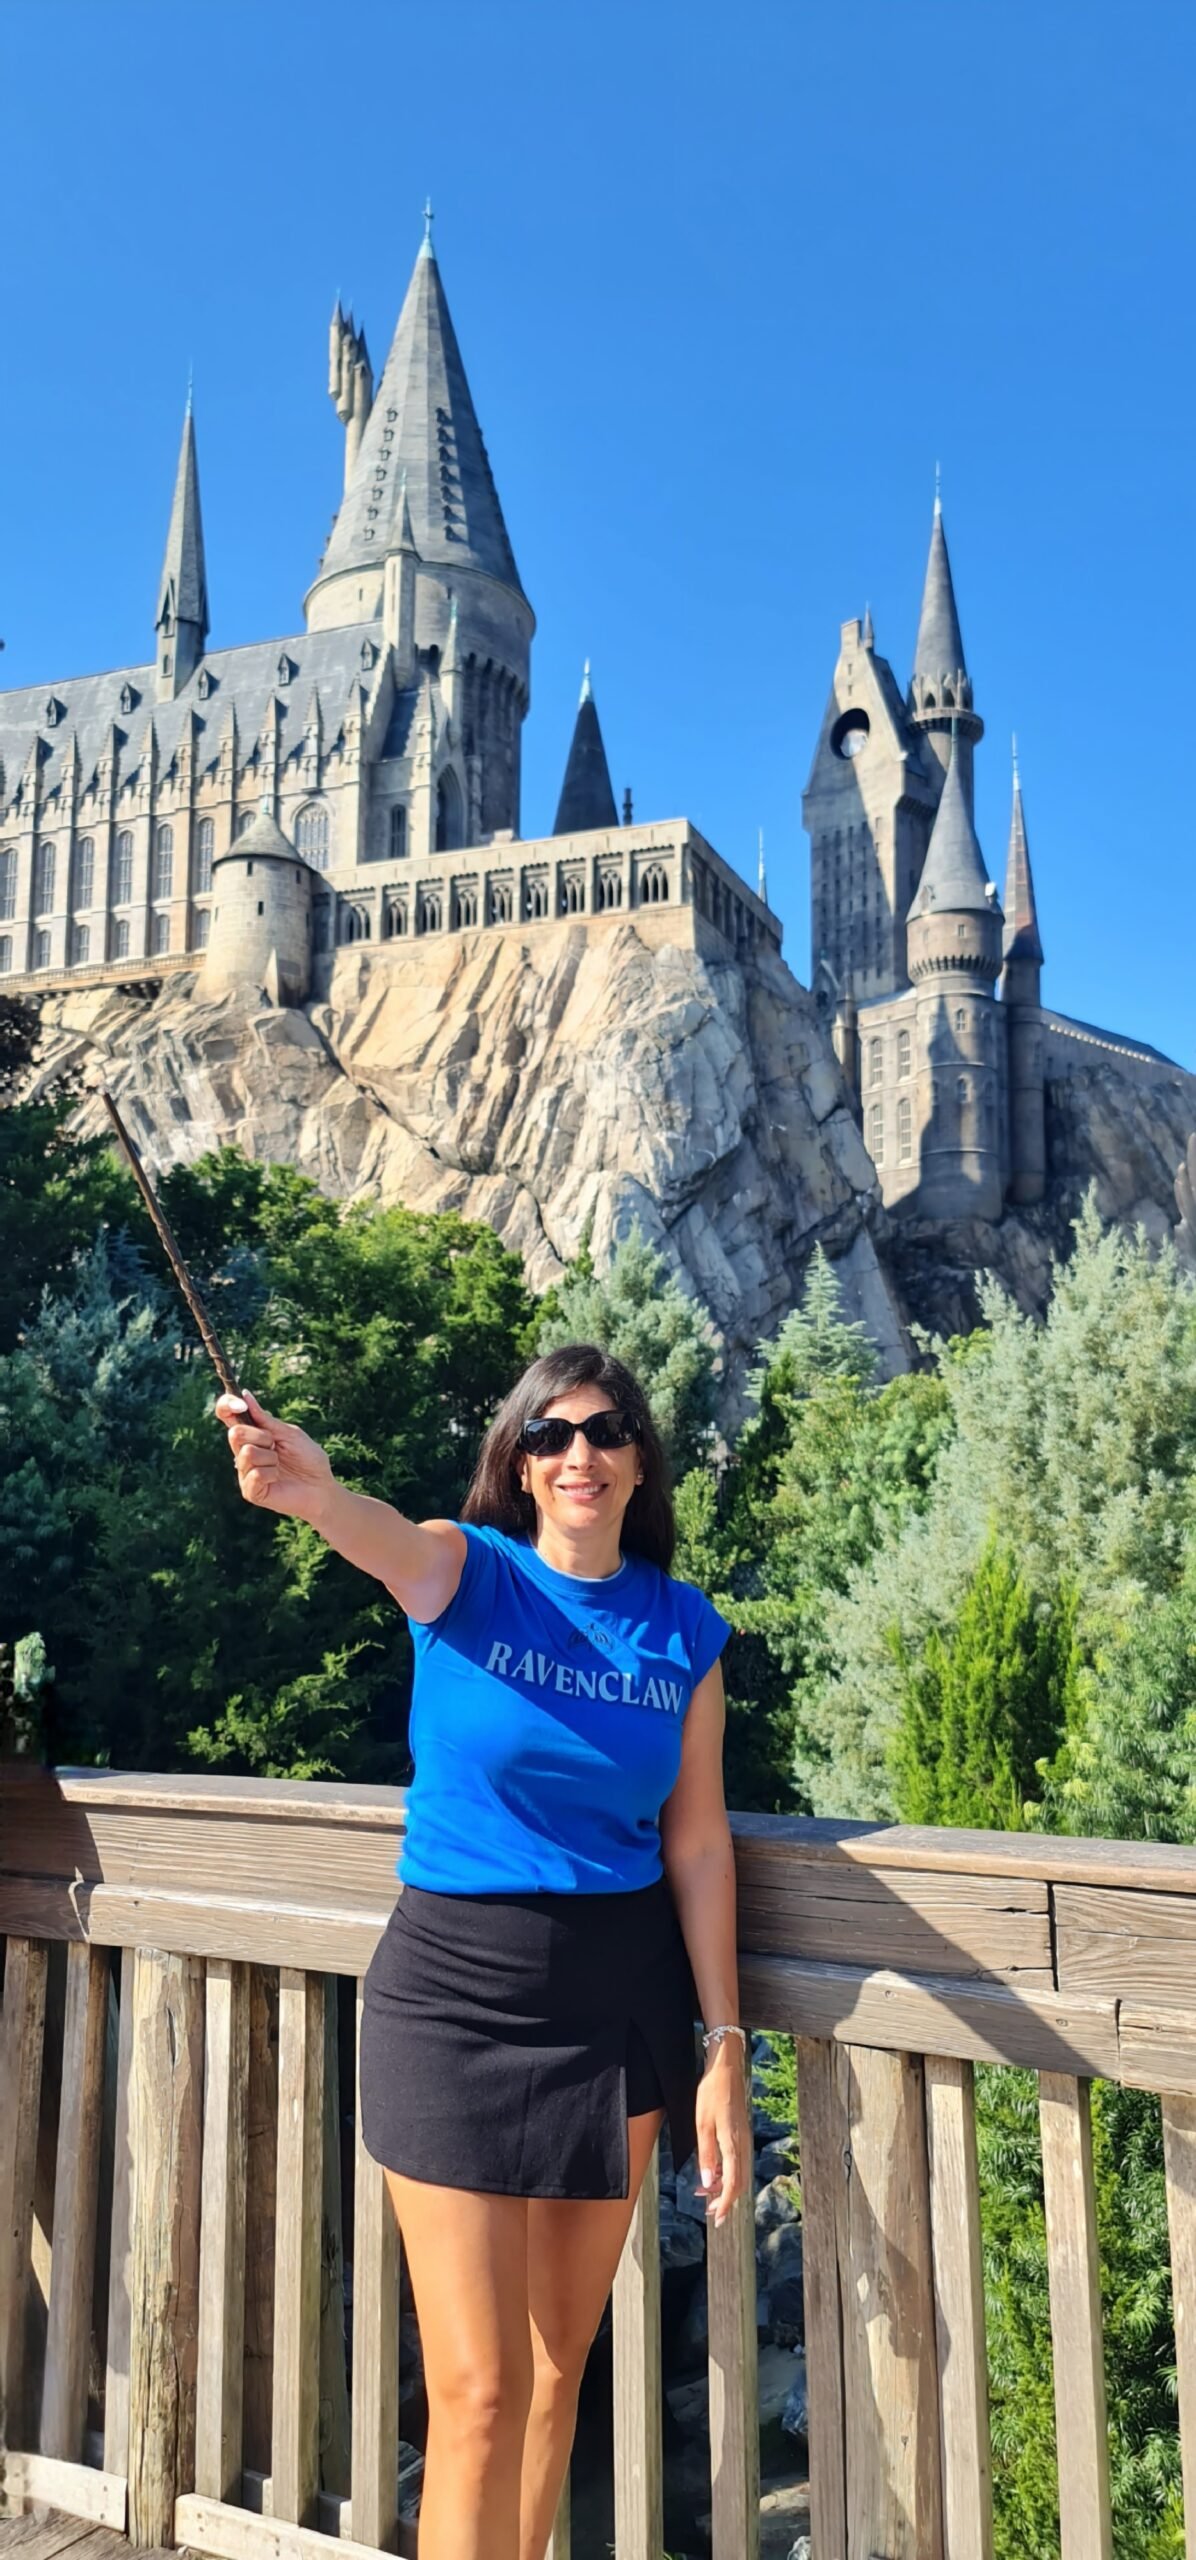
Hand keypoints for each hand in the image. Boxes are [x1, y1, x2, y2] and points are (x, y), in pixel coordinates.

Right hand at [214, 1388, 335, 1526]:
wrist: (321, 1487)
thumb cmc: (308, 1459)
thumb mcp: (289, 1434)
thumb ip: (266, 1419)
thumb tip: (245, 1396)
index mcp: (252, 1434)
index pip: (227, 1415)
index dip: (226, 1405)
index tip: (240, 1404)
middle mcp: (244, 1452)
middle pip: (235, 1433)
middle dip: (261, 1436)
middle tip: (276, 1446)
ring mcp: (245, 1472)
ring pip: (247, 1453)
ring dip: (270, 1457)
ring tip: (280, 1466)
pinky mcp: (250, 1491)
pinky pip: (255, 1474)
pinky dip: (272, 1474)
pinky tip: (277, 1479)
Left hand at [693, 2036, 750, 2228]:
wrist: (726, 2068)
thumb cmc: (711, 2093)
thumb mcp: (701, 2124)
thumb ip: (706, 2154)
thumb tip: (708, 2183)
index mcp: (732, 2143)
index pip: (732, 2183)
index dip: (726, 2203)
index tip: (717, 2218)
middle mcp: (742, 2144)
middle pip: (739, 2182)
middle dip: (726, 2199)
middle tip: (709, 2210)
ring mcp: (744, 2138)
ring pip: (740, 2173)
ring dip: (725, 2186)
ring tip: (706, 2192)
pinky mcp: (741, 2133)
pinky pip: (738, 2161)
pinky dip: (727, 2173)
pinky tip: (713, 2171)